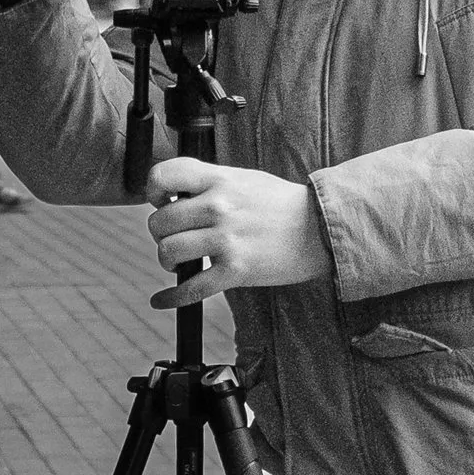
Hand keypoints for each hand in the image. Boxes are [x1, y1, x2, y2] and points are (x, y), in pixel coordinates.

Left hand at [146, 156, 327, 309]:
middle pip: (159, 222)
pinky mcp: (236, 271)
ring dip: (167, 260)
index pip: (165, 174)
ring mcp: (227, 240)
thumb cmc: (280, 204)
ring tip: (179, 261)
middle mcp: (219, 207)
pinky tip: (161, 300)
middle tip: (175, 237)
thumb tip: (172, 196)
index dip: (153, 190)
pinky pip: (190, 289)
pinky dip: (171, 298)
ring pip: (168, 252)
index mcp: (219, 180)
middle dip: (160, 234)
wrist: (320, 229)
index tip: (160, 201)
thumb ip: (208, 184)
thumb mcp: (243, 179)